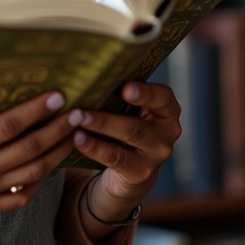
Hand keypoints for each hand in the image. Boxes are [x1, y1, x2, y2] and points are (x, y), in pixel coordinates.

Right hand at [0, 90, 84, 242]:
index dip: (36, 110)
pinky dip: (38, 182)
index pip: (8, 126)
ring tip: (74, 134)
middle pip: (28, 148)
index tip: (57, 95)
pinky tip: (49, 167)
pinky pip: (19, 197)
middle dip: (57, 128)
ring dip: (56, 151)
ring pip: (31, 171)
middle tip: (79, 111)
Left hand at [70, 81, 181, 222]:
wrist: (130, 170)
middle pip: (137, 124)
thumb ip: (117, 93)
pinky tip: (78, 138)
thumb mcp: (129, 109)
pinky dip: (94, 147)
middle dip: (107, 117)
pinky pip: (116, 158)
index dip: (145, 92)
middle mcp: (166, 132)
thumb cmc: (124, 127)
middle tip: (83, 110)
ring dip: (99, 128)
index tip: (124, 88)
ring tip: (78, 121)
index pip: (163, 97)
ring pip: (127, 139)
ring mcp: (155, 154)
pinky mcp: (140, 172)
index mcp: (166, 110)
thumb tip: (85, 73)